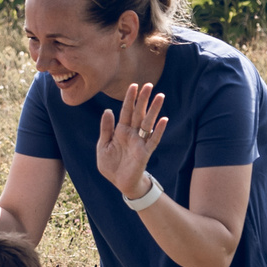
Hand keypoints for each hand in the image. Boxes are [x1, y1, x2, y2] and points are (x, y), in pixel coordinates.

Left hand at [95, 83, 166, 200]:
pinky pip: (152, 140)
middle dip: (143, 99)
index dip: (129, 98)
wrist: (118, 182)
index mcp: (120, 130)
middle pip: (138, 113)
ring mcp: (139, 142)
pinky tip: (163, 120)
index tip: (133, 85)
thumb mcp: (103, 145)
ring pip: (147, 123)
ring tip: (160, 97)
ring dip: (154, 110)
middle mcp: (132, 134)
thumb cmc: (111, 164)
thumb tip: (108, 110)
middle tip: (149, 84)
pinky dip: (158, 130)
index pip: (126, 111)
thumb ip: (106, 129)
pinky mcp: (145, 152)